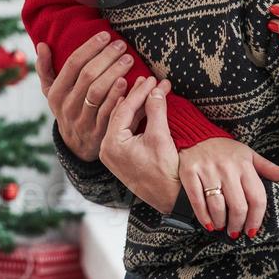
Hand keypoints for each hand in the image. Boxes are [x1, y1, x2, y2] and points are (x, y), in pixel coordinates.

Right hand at [35, 32, 135, 160]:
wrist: (76, 146)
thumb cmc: (67, 108)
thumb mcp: (52, 92)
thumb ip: (45, 69)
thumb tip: (42, 44)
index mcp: (55, 93)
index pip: (72, 64)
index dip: (90, 47)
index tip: (106, 35)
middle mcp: (67, 106)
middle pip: (88, 76)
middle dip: (106, 57)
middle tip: (121, 45)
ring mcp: (83, 120)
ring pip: (99, 92)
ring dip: (115, 73)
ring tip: (129, 59)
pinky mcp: (99, 132)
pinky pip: (110, 111)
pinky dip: (121, 95)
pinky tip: (132, 82)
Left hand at [98, 75, 182, 213]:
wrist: (172, 199)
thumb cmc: (166, 172)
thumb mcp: (161, 137)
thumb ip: (156, 110)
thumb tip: (156, 88)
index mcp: (111, 145)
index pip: (123, 110)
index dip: (139, 92)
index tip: (151, 79)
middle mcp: (107, 150)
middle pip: (120, 114)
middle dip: (137, 96)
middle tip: (150, 79)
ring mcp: (112, 154)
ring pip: (123, 122)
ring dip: (136, 106)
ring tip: (149, 88)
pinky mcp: (121, 157)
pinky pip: (125, 131)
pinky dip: (136, 118)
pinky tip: (144, 105)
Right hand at [176, 138, 278, 237]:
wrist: (196, 135)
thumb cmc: (225, 149)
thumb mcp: (249, 155)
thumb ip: (268, 168)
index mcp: (245, 166)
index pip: (257, 199)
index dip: (256, 219)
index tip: (252, 230)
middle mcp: (228, 169)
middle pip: (238, 206)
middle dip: (237, 225)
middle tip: (235, 232)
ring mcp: (208, 171)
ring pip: (217, 206)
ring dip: (220, 222)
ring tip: (221, 227)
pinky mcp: (190, 173)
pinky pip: (197, 200)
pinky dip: (203, 216)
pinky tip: (207, 223)